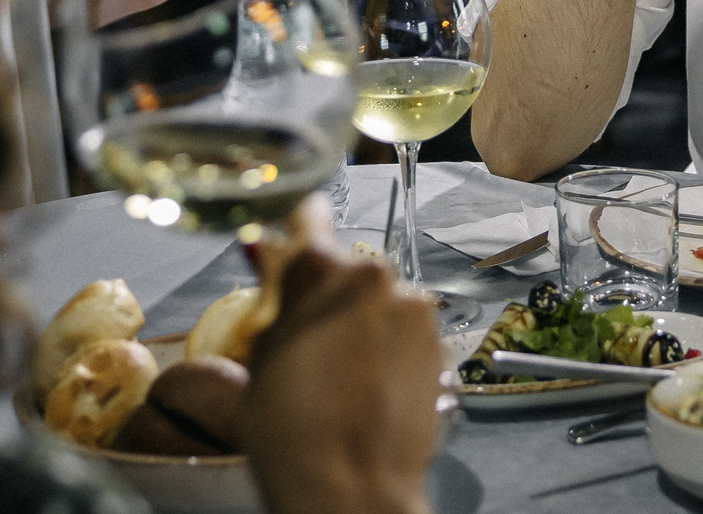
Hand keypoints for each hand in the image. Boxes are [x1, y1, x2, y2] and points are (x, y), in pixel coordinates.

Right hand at [242, 216, 441, 513]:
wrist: (351, 488)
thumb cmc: (294, 431)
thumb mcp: (263, 352)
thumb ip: (276, 295)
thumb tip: (272, 255)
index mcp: (324, 268)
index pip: (310, 216)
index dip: (298, 229)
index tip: (294, 239)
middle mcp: (377, 276)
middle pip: (349, 268)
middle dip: (331, 293)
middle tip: (309, 341)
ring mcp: (415, 311)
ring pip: (382, 302)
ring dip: (365, 324)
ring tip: (342, 378)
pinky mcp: (439, 345)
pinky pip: (407, 333)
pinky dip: (390, 351)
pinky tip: (369, 390)